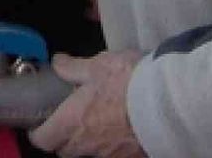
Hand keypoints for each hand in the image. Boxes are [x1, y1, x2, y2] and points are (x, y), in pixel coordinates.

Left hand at [30, 50, 146, 157]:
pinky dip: (116, 145)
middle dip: (65, 139)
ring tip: (103, 122)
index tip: (41, 123)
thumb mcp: (98, 65)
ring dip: (92, 142)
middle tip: (72, 120)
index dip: (39, 133)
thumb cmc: (128, 82)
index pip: (43, 140)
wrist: (171, 103)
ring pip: (93, 153)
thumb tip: (57, 63)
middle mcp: (88, 145)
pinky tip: (126, 129)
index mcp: (73, 122)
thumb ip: (73, 68)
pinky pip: (118, 154)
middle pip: (66, 151)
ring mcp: (112, 155)